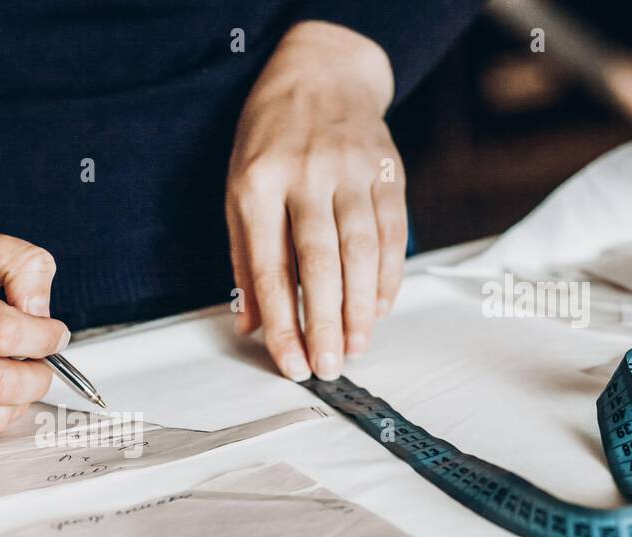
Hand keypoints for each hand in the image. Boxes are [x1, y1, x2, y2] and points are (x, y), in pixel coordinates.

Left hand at [226, 20, 405, 380]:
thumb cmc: (269, 144)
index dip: (282, 323)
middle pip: (320, 262)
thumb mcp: (238, 194)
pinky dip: (388, 276)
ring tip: (356, 348)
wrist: (320, 75)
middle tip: (329, 367)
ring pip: (361, 250)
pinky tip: (380, 309)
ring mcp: (351, 170)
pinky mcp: (388, 169)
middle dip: (325, 323)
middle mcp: (305, 176)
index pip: (271, 268)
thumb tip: (250, 326)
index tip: (291, 363)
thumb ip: (244, 262)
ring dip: (362, 308)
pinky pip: (393, 232)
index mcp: (257, 185)